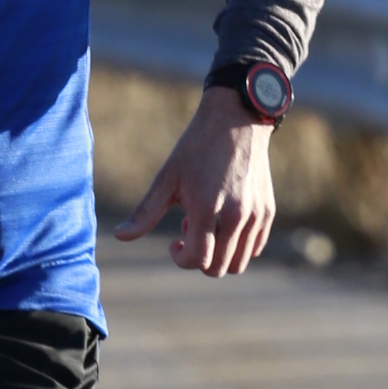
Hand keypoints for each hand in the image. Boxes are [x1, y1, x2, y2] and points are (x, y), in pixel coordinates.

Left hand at [113, 83, 278, 276]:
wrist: (236, 120)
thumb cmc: (196, 147)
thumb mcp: (167, 177)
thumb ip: (145, 212)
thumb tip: (119, 236)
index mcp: (208, 208)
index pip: (198, 260)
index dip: (181, 259)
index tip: (174, 242)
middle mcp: (237, 216)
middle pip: (219, 268)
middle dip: (199, 258)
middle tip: (190, 228)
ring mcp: (256, 215)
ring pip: (239, 263)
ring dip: (220, 254)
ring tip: (210, 224)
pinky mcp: (268, 211)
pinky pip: (255, 247)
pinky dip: (238, 246)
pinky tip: (225, 221)